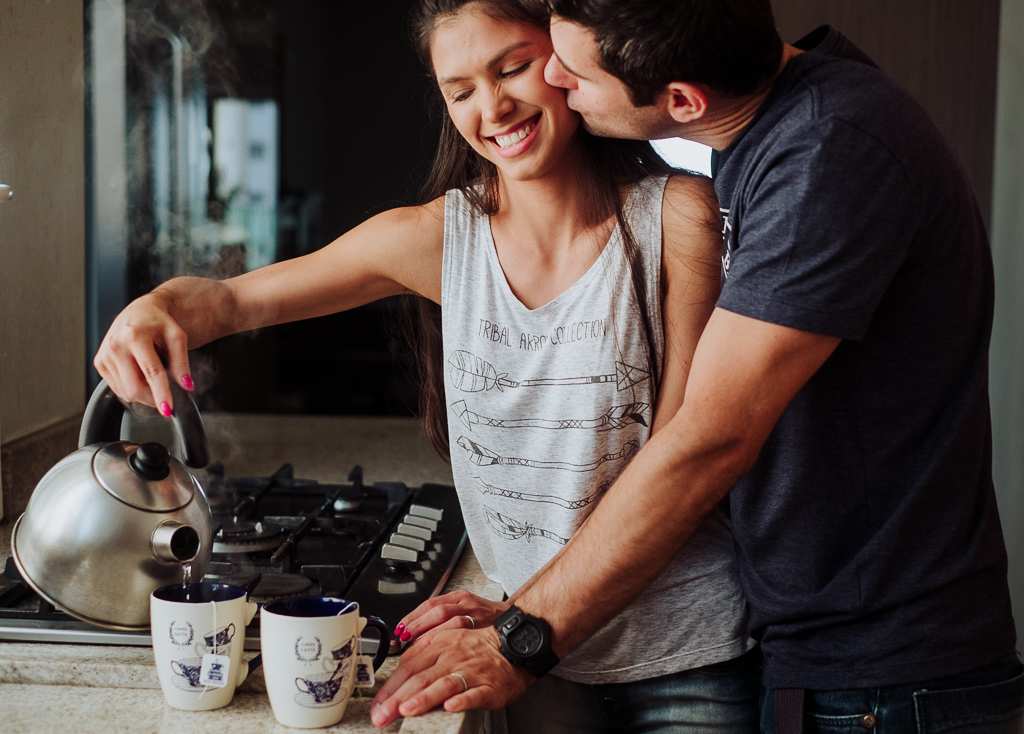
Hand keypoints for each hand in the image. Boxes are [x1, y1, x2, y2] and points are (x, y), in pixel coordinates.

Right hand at [93, 293, 193, 414]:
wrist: (139, 311)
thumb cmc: (159, 323)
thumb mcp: (177, 337)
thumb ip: (182, 363)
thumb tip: (186, 386)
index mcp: (135, 336)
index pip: (151, 372)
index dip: (161, 394)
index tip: (168, 410)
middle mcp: (116, 345)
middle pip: (135, 388)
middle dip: (153, 397)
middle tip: (165, 394)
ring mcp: (104, 355)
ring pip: (125, 392)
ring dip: (143, 392)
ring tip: (150, 373)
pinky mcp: (99, 363)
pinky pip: (118, 389)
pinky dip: (132, 387)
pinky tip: (138, 372)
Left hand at [370, 626, 531, 727]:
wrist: (513, 647)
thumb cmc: (477, 649)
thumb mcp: (445, 642)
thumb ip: (421, 657)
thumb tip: (396, 675)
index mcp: (438, 645)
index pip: (408, 667)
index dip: (390, 687)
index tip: (377, 705)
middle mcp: (452, 656)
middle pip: (420, 677)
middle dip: (397, 698)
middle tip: (382, 716)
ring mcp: (471, 671)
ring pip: (444, 683)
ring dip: (424, 697)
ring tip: (407, 709)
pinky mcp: (489, 686)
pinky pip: (474, 693)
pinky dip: (462, 700)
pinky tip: (451, 706)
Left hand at [394, 591, 508, 642]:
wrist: (516, 623)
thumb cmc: (485, 620)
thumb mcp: (462, 611)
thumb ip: (439, 619)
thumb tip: (411, 633)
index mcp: (459, 597)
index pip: (431, 603)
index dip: (413, 616)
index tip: (400, 628)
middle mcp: (468, 605)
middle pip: (439, 610)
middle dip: (419, 624)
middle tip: (405, 637)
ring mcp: (479, 617)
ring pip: (453, 622)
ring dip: (433, 635)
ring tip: (418, 648)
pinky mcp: (488, 630)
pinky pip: (469, 638)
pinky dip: (453, 647)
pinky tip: (441, 656)